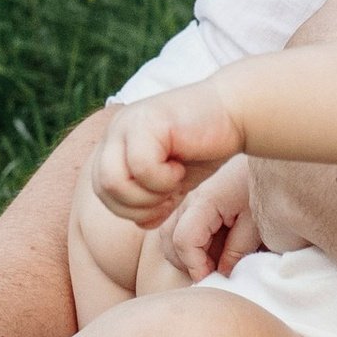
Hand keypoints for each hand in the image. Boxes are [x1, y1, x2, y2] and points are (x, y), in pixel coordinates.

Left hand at [93, 85, 251, 223]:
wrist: (235, 113)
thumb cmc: (207, 146)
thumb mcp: (174, 181)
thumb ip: (154, 200)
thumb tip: (141, 223)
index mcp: (115, 143)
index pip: (101, 191)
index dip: (132, 209)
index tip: (166, 201)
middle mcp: (115, 130)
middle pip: (102, 189)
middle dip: (138, 206)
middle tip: (170, 193)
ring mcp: (127, 124)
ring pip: (112, 181)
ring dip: (148, 194)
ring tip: (174, 180)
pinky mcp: (147, 121)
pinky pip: (139, 167)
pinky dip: (162, 179)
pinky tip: (180, 168)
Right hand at [162, 154, 263, 281]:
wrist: (270, 164)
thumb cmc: (264, 192)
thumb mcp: (256, 224)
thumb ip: (236, 250)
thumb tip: (220, 274)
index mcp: (205, 201)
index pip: (184, 240)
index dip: (194, 265)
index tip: (210, 280)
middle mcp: (190, 200)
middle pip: (168, 239)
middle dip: (186, 262)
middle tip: (211, 274)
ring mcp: (188, 201)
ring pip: (168, 236)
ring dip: (185, 255)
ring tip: (212, 264)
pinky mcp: (193, 205)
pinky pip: (178, 229)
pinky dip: (189, 246)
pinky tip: (212, 252)